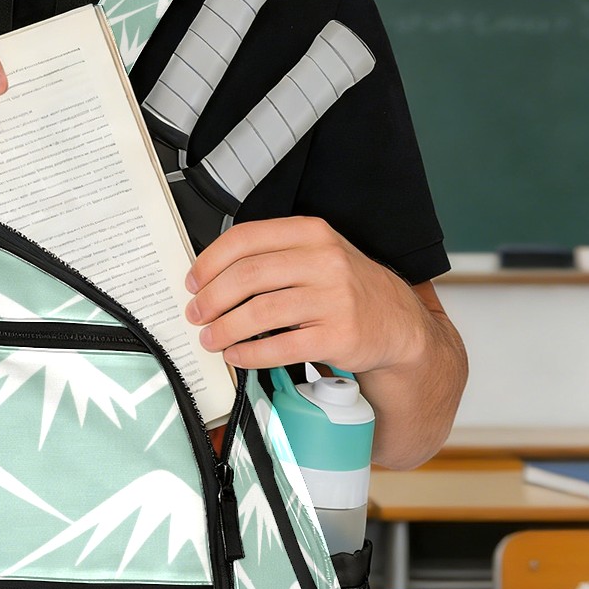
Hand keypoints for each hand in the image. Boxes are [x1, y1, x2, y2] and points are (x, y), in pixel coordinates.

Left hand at [184, 216, 427, 374]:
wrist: (395, 321)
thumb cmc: (345, 288)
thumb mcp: (314, 255)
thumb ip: (270, 256)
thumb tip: (210, 277)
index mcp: (310, 232)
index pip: (246, 238)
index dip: (209, 262)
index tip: (193, 282)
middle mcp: (324, 260)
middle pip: (248, 275)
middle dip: (211, 298)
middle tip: (196, 314)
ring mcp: (334, 298)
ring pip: (261, 312)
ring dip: (225, 328)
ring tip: (211, 338)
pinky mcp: (338, 335)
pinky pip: (281, 347)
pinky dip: (250, 354)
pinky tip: (237, 356)